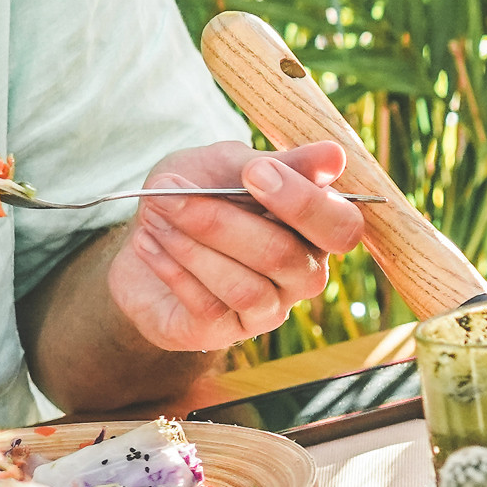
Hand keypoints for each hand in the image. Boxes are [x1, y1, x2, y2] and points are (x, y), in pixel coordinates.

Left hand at [106, 141, 366, 351]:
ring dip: (190, 247)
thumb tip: (335, 155)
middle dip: (219, 222)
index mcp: (317, 230)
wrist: (144, 232)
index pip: (341, 228)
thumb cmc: (199, 192)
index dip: (304, 203)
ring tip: (155, 216)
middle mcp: (303, 274)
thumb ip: (282, 163)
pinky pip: (209, 307)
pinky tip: (148, 244)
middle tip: (168, 192)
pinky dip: (172, 270)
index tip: (253, 171)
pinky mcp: (225, 331)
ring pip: (245, 288)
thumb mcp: (233, 164)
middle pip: (285, 257)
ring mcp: (269, 308)